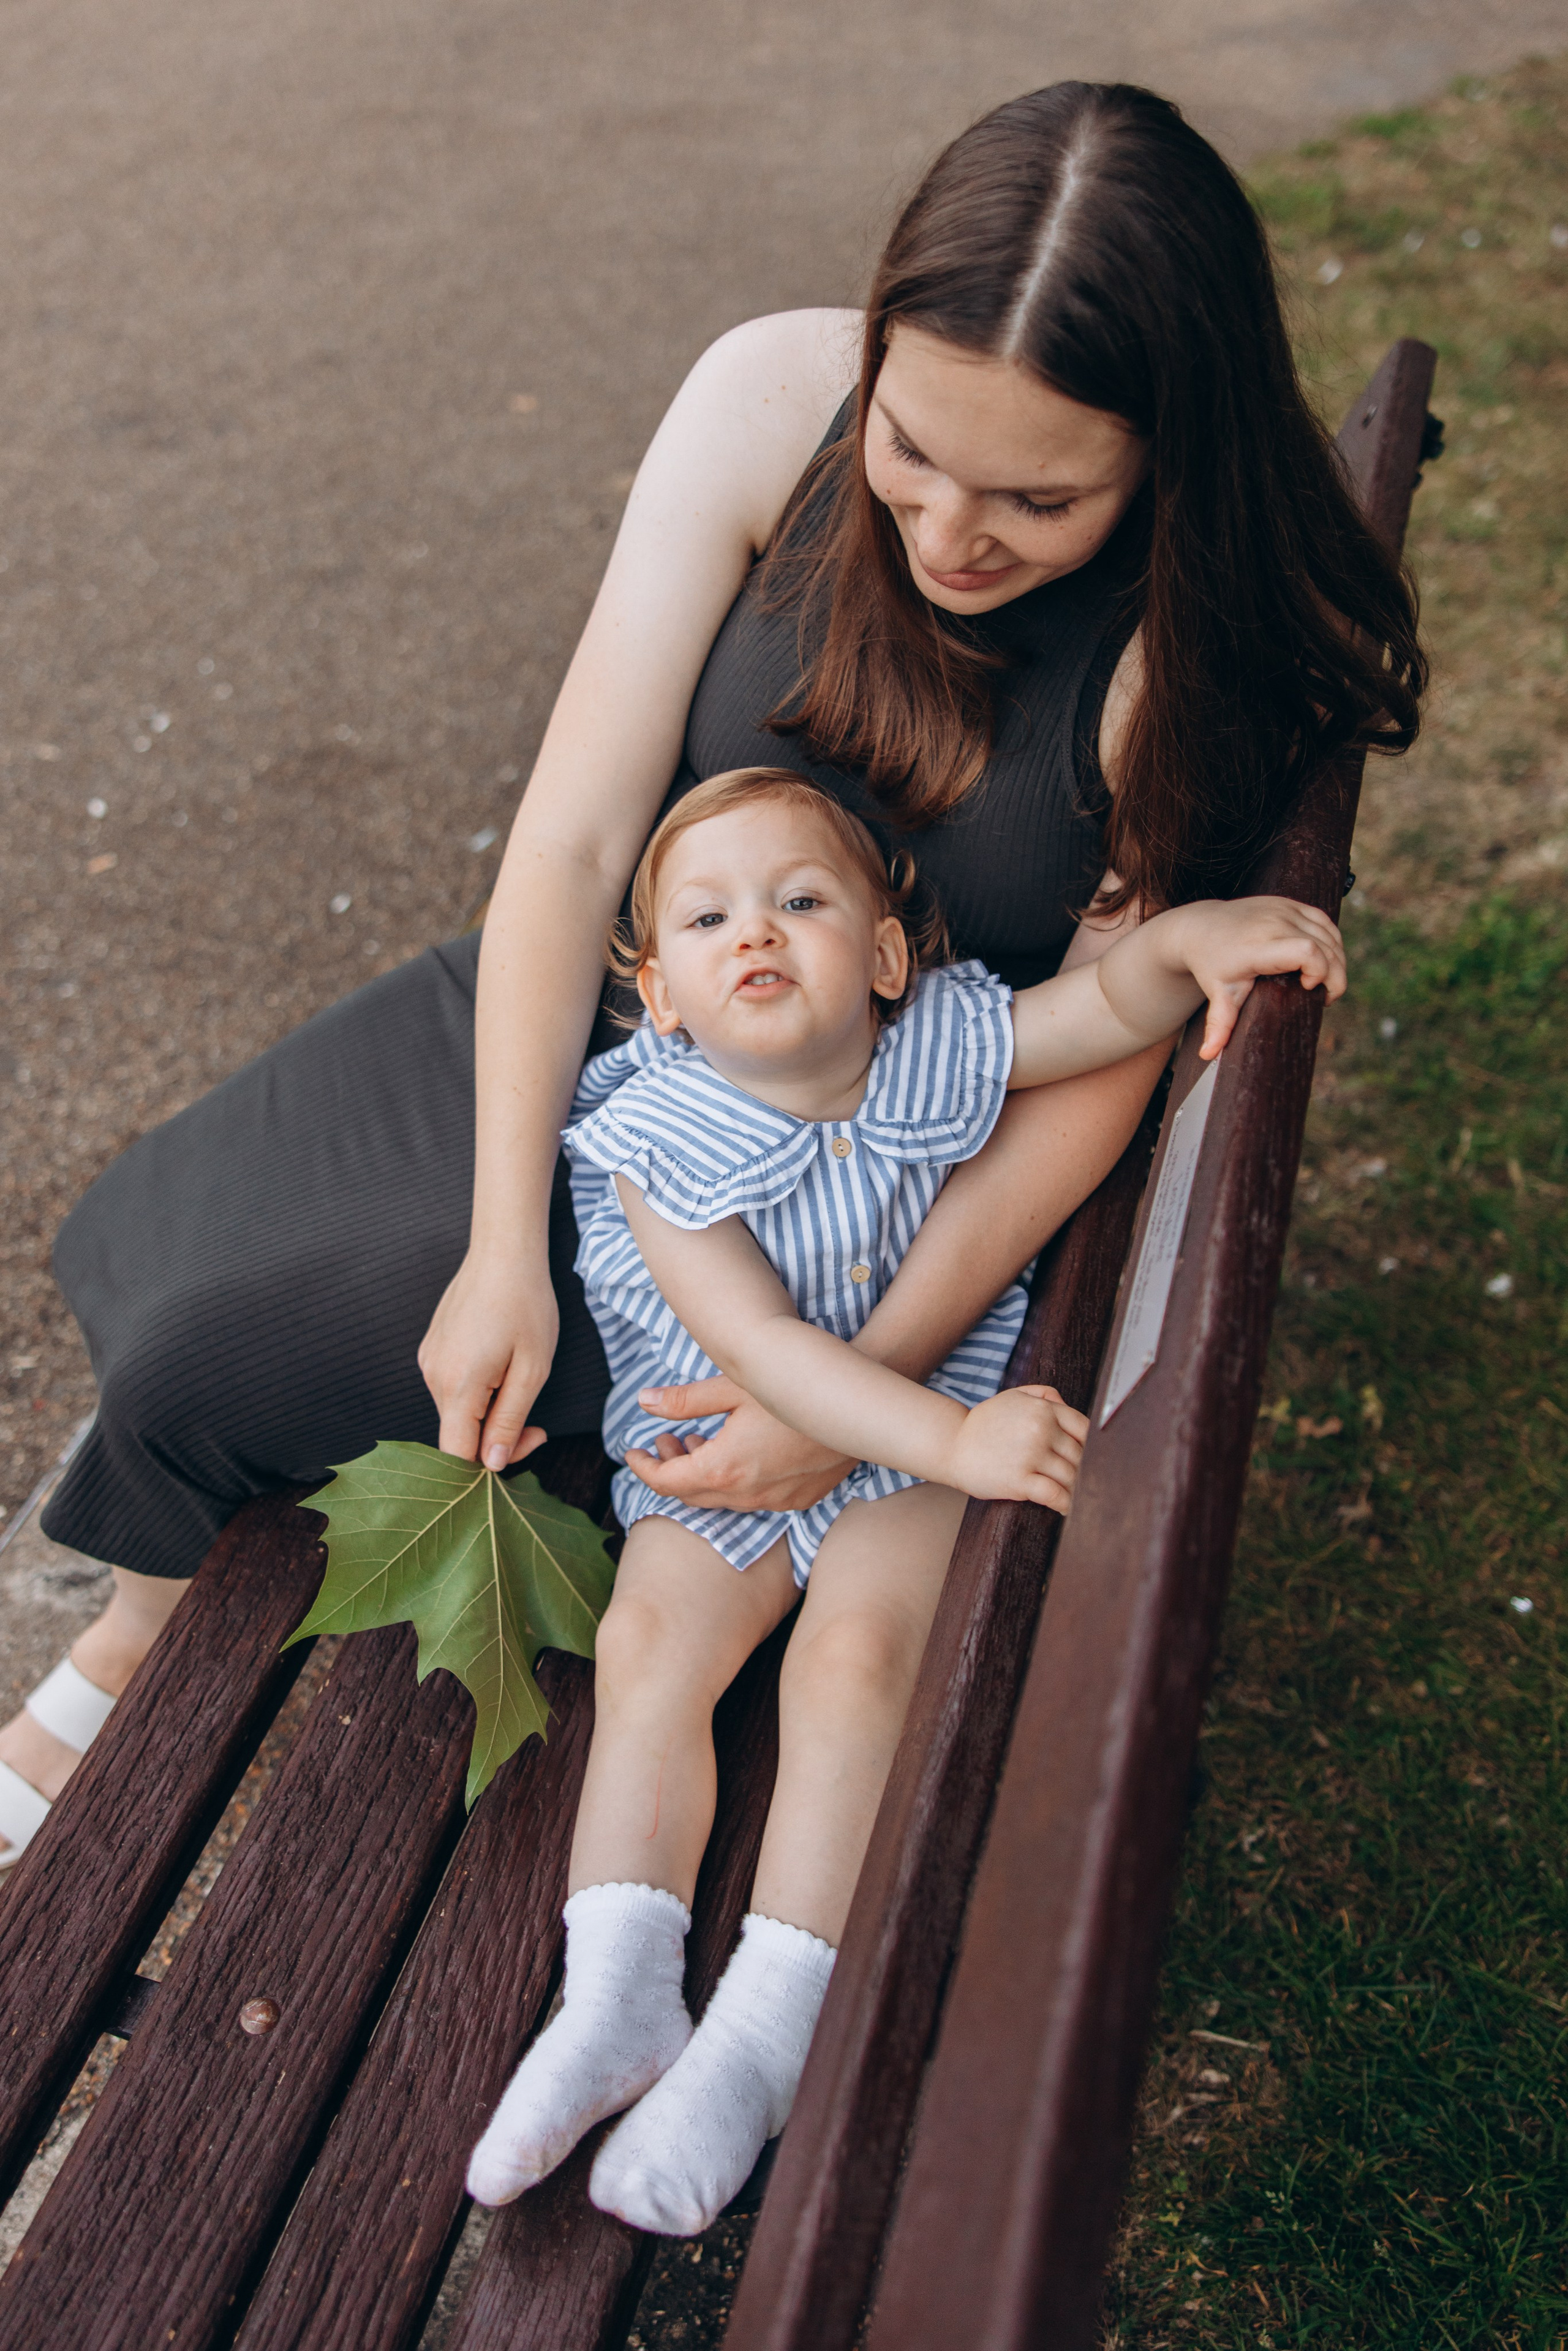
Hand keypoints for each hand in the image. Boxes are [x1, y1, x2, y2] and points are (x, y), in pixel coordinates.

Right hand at [417, 1248, 554, 1468]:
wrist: (503, 1252)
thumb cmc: (526, 1305)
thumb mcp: (532, 1369)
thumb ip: (509, 1421)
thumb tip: (490, 1465)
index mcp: (457, 1385)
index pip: (456, 1455)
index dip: (490, 1465)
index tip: (530, 1440)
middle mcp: (433, 1376)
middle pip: (457, 1435)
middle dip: (498, 1438)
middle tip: (537, 1423)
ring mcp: (428, 1361)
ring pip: (456, 1413)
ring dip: (489, 1414)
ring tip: (520, 1381)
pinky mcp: (432, 1350)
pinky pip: (452, 1389)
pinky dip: (477, 1393)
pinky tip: (501, 1366)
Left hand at [624, 1376, 856, 1512]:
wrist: (856, 1401)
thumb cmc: (791, 1385)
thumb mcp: (732, 1385)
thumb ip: (683, 1400)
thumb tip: (643, 1402)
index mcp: (723, 1468)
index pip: (665, 1482)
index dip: (643, 1467)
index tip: (632, 1451)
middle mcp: (748, 1494)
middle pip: (691, 1496)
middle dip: (670, 1471)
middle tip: (663, 1442)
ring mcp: (777, 1502)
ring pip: (723, 1500)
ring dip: (702, 1477)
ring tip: (695, 1442)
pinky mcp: (800, 1499)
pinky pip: (754, 1500)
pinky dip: (734, 1483)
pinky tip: (736, 1454)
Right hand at [942, 1385, 1087, 1511]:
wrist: (952, 1444)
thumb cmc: (985, 1423)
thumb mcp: (1013, 1396)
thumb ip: (1043, 1394)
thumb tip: (1067, 1405)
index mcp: (1043, 1409)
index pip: (1084, 1429)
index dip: (1091, 1446)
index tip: (1090, 1459)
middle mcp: (1040, 1429)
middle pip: (1080, 1455)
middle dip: (1084, 1470)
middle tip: (1088, 1483)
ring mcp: (1030, 1455)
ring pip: (1071, 1476)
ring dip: (1077, 1489)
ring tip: (1080, 1498)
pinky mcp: (1020, 1480)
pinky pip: (1055, 1495)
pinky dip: (1065, 1504)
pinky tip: (1066, 1509)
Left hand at [1183, 896, 1346, 1060]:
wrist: (1200, 927)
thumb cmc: (1211, 964)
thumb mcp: (1218, 994)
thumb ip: (1219, 1025)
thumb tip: (1208, 1055)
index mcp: (1260, 946)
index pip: (1307, 952)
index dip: (1319, 972)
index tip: (1306, 989)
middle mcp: (1274, 922)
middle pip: (1326, 946)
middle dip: (1335, 975)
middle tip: (1324, 996)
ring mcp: (1283, 908)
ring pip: (1330, 933)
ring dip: (1337, 959)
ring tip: (1324, 981)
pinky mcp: (1289, 902)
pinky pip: (1324, 920)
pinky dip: (1332, 940)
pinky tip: (1326, 959)